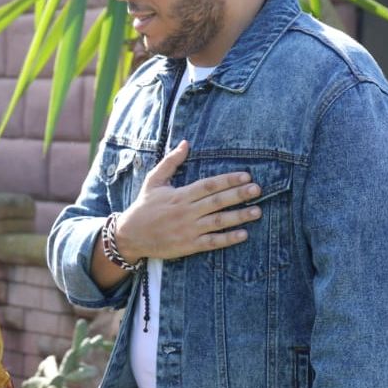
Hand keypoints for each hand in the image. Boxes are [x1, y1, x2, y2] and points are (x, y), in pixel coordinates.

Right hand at [115, 140, 263, 262]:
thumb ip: (170, 162)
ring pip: (218, 222)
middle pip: (217, 201)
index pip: (208, 185)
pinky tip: (243, 234)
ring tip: (257, 211)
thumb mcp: (154, 181)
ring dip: (239, 216)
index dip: (228, 180)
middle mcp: (186, 211)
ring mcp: (189, 229)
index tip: (246, 176)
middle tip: (257, 189)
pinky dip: (228, 239)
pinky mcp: (189, 245)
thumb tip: (185, 143)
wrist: (130, 235)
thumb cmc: (144, 206)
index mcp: (180, 194)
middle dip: (239, 195)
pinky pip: (212, 242)